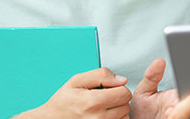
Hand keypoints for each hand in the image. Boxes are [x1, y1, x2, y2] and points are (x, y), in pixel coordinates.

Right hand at [16, 67, 131, 118]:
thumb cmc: (63, 102)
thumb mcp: (77, 81)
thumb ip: (101, 75)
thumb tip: (121, 80)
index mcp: (92, 102)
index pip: (124, 93)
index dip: (118, 88)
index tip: (109, 89)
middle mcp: (98, 118)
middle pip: (126, 105)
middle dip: (118, 99)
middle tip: (103, 98)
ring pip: (124, 116)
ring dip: (117, 110)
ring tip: (102, 108)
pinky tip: (103, 115)